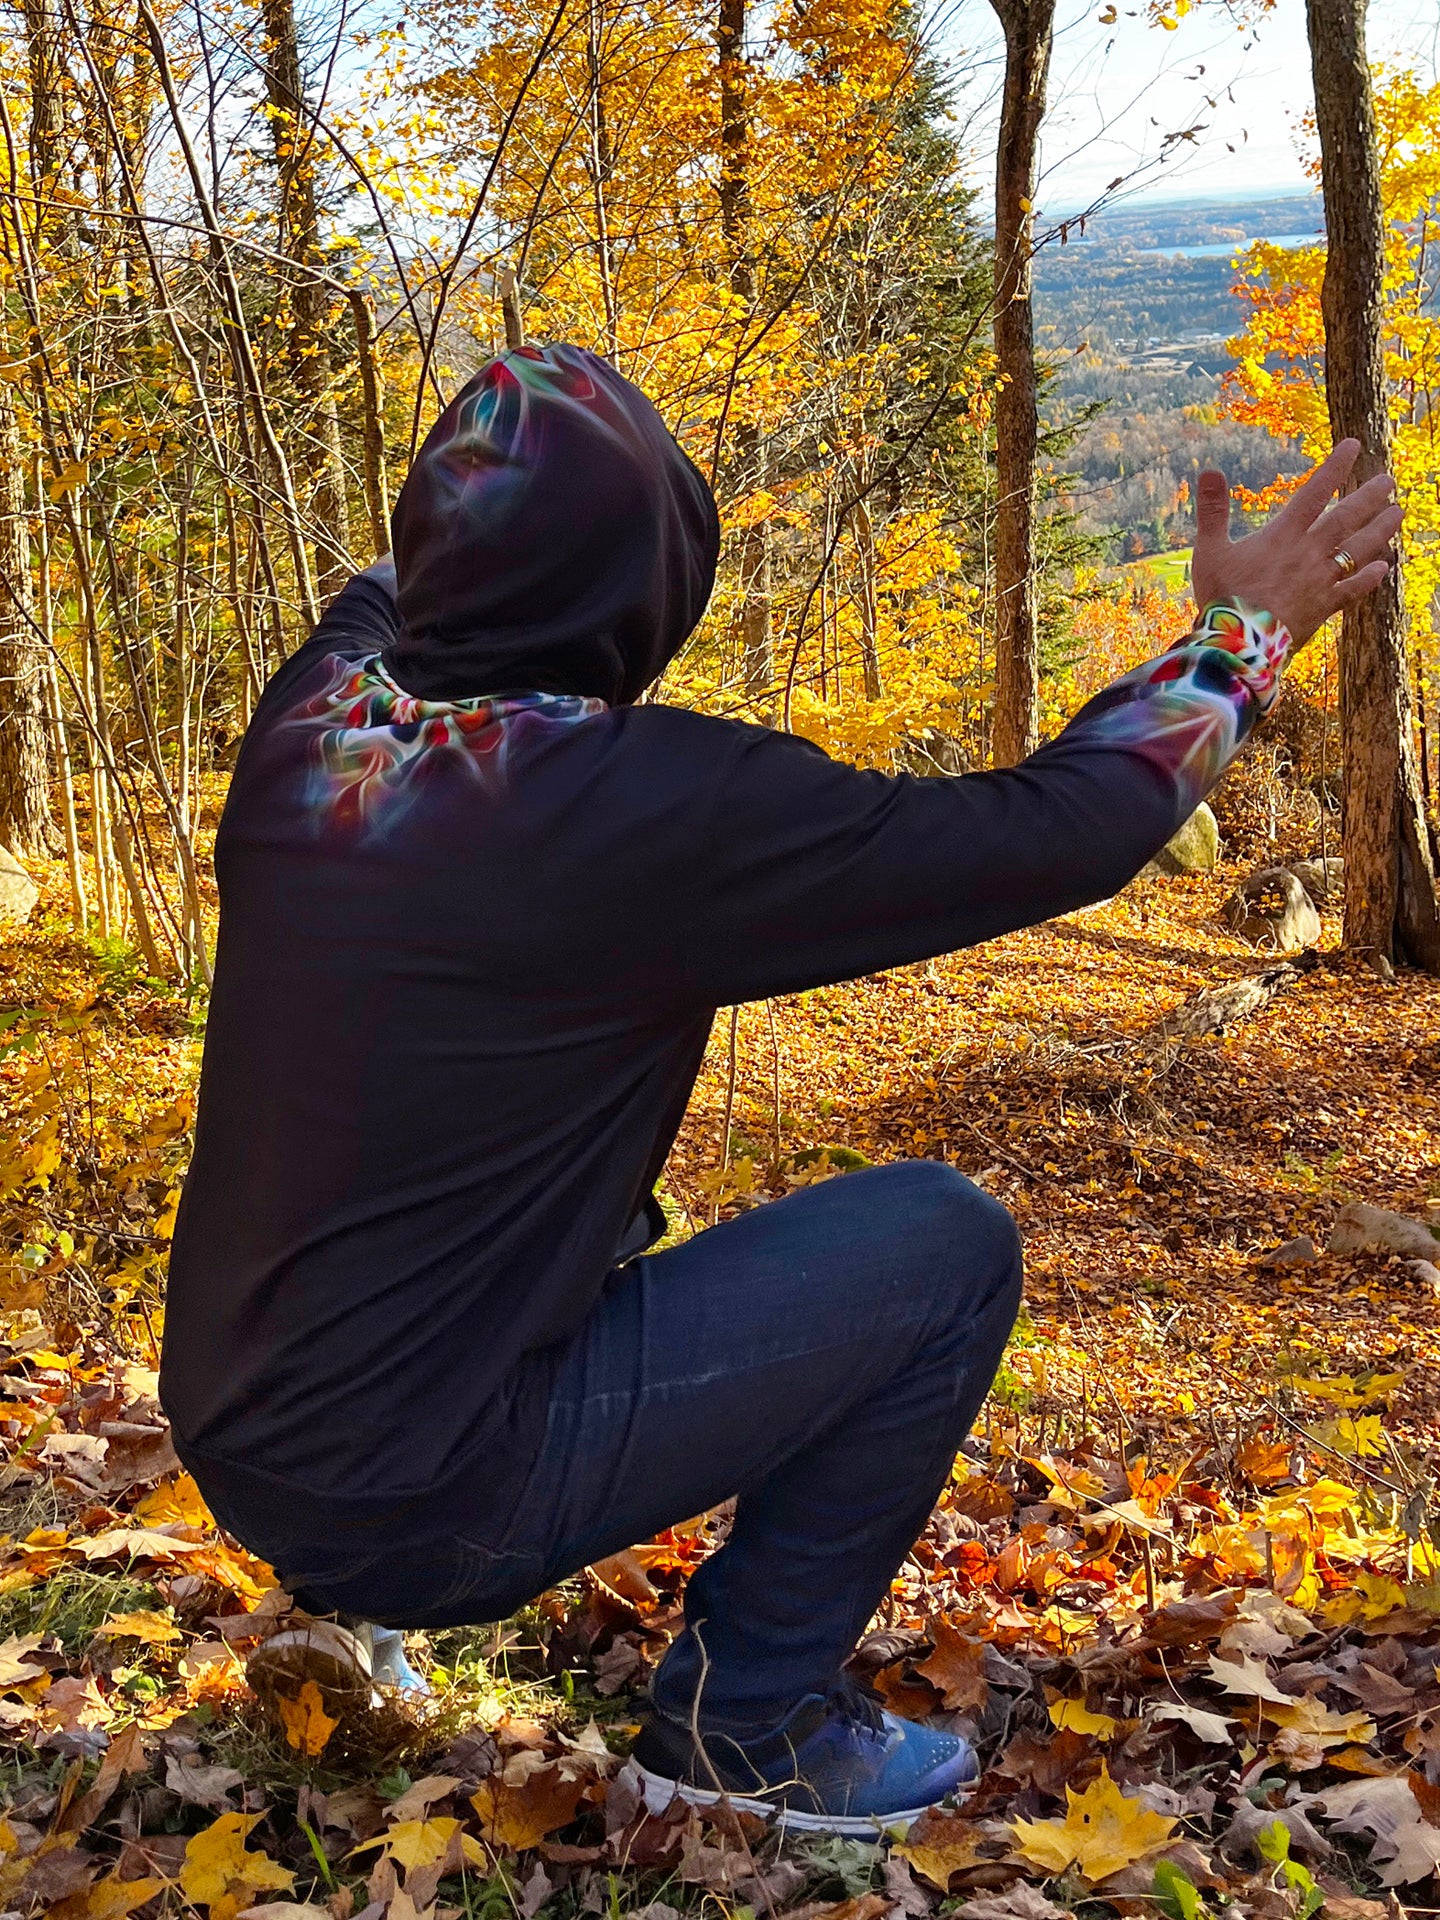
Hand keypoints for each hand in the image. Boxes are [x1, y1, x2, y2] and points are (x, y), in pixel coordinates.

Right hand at [1190, 439, 1401, 645]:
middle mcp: (1308, 553)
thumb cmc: (1221, 595)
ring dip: (1380, 530)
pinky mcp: (1323, 607)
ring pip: (1358, 550)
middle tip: (1389, 480)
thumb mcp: (1209, 549)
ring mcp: (1320, 580)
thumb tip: (1208, 470)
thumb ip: (1212, 509)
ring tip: (1397, 514)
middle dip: (1369, 496)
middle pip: (1346, 518)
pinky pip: (1352, 590)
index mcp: (1282, 535)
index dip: (1335, 467)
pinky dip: (1369, 578)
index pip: (1314, 492)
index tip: (1354, 445)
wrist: (1239, 642)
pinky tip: (1384, 568)